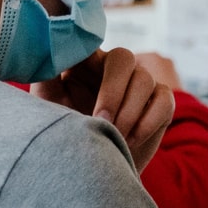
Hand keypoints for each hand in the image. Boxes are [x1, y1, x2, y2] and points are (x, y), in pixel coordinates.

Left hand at [34, 48, 174, 172]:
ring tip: (113, 136)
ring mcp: (142, 82)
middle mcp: (116, 67)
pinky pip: (164, 102)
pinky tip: (130, 141)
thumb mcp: (48, 105)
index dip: (86, 49)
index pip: (90, 40)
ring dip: (129, 112)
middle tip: (101, 120)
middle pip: (124, 58)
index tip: (72, 70)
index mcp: (86, 61)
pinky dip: (148, 122)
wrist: (90, 166)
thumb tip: (42, 54)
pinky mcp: (162, 101)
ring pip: (144, 80)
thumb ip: (46, 77)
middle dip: (113, 91)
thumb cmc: (65, 133)